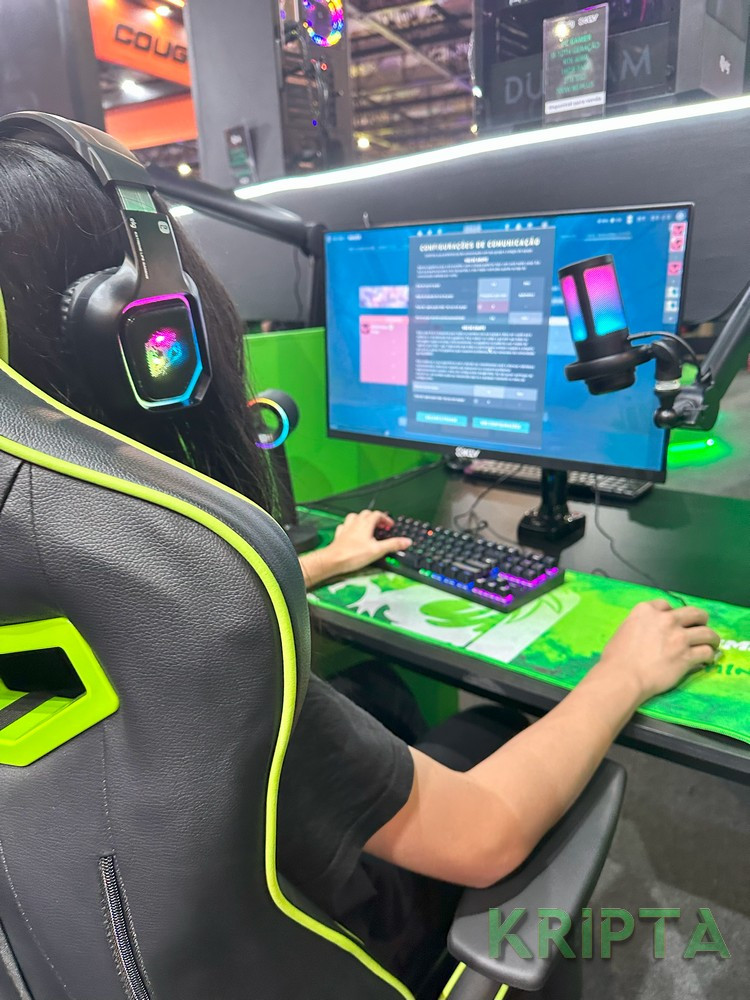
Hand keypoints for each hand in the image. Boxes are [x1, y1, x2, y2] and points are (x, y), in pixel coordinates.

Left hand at [325, 510, 411, 576]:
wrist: (333, 560)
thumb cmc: (354, 555)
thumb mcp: (377, 550)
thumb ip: (393, 544)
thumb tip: (407, 541)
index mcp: (366, 524)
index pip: (377, 514)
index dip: (385, 518)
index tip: (390, 525)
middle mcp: (355, 523)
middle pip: (366, 514)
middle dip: (375, 518)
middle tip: (381, 526)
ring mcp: (346, 528)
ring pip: (355, 517)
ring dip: (362, 519)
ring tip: (367, 526)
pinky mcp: (339, 535)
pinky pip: (345, 525)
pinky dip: (351, 526)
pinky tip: (352, 532)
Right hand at [597, 599, 719, 700]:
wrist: (623, 676)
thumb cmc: (616, 657)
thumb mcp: (624, 629)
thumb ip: (640, 624)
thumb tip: (648, 632)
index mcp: (646, 610)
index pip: (666, 604)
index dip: (672, 613)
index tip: (673, 622)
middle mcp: (666, 619)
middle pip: (693, 612)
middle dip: (700, 619)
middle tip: (701, 626)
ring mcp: (679, 637)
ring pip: (706, 632)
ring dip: (711, 637)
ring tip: (712, 643)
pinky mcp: (687, 655)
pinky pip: (706, 651)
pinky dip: (709, 655)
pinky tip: (707, 659)